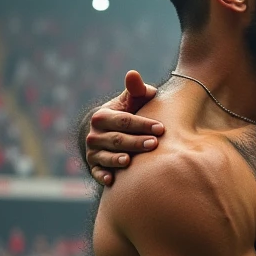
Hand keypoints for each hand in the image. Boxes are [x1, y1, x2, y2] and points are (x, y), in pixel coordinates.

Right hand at [86, 70, 160, 185]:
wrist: (103, 135)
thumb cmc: (124, 116)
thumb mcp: (128, 103)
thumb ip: (135, 91)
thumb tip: (133, 74)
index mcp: (103, 117)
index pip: (124, 120)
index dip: (142, 124)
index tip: (161, 128)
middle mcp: (95, 135)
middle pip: (117, 139)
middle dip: (135, 142)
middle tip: (154, 144)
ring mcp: (93, 152)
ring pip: (107, 156)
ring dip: (117, 159)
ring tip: (130, 161)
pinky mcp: (94, 166)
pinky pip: (97, 173)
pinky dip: (102, 176)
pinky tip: (111, 180)